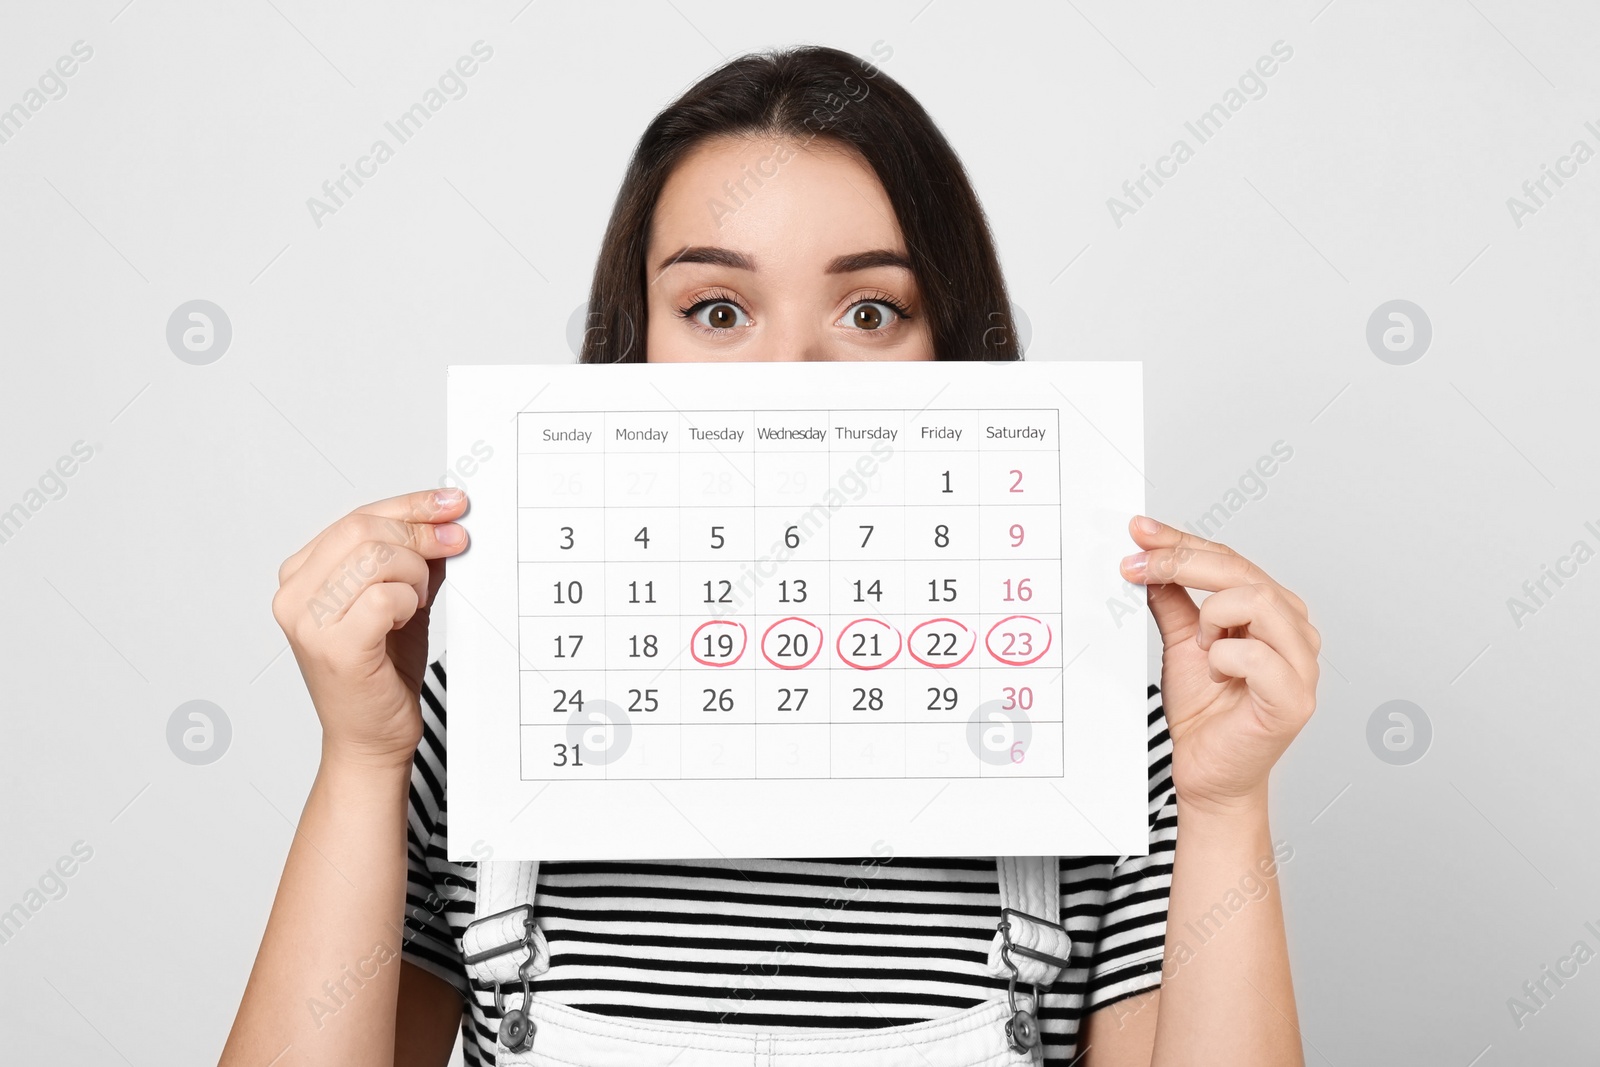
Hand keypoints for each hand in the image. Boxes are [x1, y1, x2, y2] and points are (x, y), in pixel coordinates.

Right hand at [272, 488, 469, 765]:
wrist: (371, 738)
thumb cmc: (379, 674)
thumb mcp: (400, 601)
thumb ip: (414, 560)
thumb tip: (445, 521)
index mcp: (301, 576)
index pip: (357, 517)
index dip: (410, 505)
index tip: (451, 503)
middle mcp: (294, 595)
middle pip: (364, 530)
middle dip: (421, 532)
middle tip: (457, 543)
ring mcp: (308, 622)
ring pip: (376, 557)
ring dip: (414, 573)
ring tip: (416, 602)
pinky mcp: (334, 647)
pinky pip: (384, 597)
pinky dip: (407, 602)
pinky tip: (405, 620)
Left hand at [1120, 515, 1319, 814]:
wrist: (1208, 774)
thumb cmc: (1206, 715)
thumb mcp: (1180, 644)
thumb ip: (1173, 602)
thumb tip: (1150, 561)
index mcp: (1273, 612)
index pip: (1229, 560)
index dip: (1181, 542)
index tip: (1139, 532)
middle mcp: (1294, 630)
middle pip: (1242, 571)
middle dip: (1181, 562)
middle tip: (1137, 566)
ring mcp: (1301, 664)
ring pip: (1258, 599)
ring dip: (1212, 616)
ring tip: (1199, 646)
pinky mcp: (1294, 699)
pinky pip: (1258, 656)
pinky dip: (1224, 658)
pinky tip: (1216, 674)